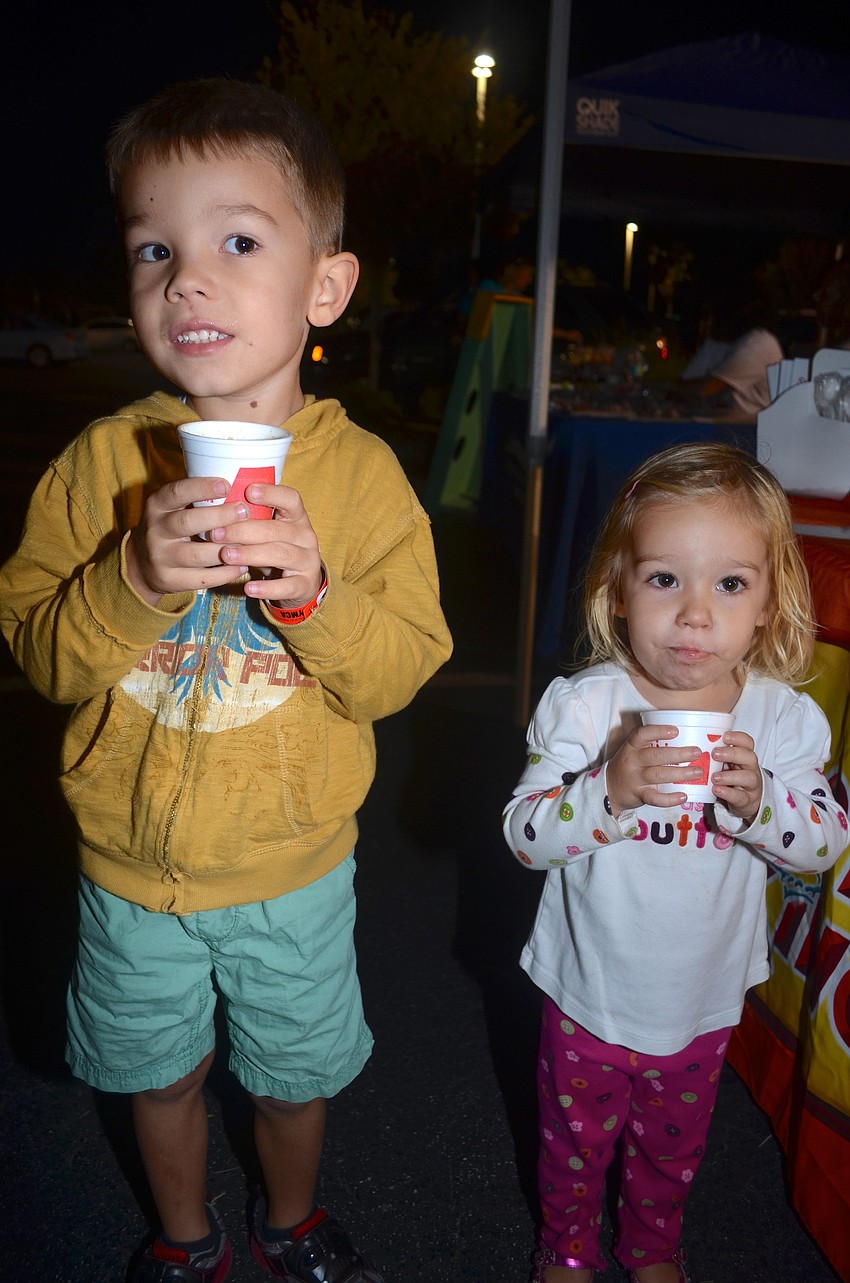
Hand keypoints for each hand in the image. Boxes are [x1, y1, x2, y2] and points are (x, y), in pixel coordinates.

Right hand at [126, 477, 252, 604]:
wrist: (142, 564)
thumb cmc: (169, 527)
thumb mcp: (172, 507)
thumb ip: (196, 498)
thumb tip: (239, 484)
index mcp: (156, 505)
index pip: (176, 492)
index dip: (201, 488)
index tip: (227, 484)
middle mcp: (155, 530)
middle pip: (187, 522)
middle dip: (218, 516)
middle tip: (245, 511)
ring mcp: (160, 557)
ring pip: (196, 554)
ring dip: (226, 549)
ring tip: (250, 542)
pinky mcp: (169, 579)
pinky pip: (201, 579)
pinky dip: (224, 573)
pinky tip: (242, 566)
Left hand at [213, 483, 322, 607]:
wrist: (300, 584)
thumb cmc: (275, 549)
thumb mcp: (267, 531)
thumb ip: (250, 520)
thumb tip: (214, 510)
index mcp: (297, 517)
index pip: (291, 499)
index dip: (272, 493)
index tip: (249, 491)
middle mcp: (306, 536)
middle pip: (277, 530)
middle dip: (244, 531)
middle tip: (216, 533)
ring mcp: (308, 561)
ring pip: (281, 555)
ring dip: (251, 554)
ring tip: (226, 556)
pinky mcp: (305, 585)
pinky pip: (287, 586)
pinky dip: (267, 588)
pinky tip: (248, 588)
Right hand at [606, 723, 703, 814]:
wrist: (610, 788)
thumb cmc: (629, 765)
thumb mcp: (633, 750)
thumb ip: (652, 744)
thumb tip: (686, 738)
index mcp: (632, 746)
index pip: (642, 735)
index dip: (658, 731)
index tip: (676, 731)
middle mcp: (632, 761)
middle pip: (655, 756)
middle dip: (678, 754)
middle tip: (697, 752)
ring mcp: (635, 779)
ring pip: (658, 775)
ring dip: (680, 773)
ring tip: (698, 772)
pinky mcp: (639, 795)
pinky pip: (655, 798)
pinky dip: (669, 799)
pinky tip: (683, 796)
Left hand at [709, 730, 762, 823]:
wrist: (745, 801)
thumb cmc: (732, 778)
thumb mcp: (726, 764)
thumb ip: (716, 755)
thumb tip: (693, 745)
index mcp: (744, 756)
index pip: (747, 743)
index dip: (738, 737)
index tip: (724, 736)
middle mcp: (750, 768)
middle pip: (749, 757)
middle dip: (732, 754)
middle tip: (715, 753)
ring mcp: (751, 785)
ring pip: (748, 777)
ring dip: (730, 776)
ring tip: (714, 777)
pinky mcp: (746, 800)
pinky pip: (740, 796)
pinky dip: (727, 793)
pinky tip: (716, 789)